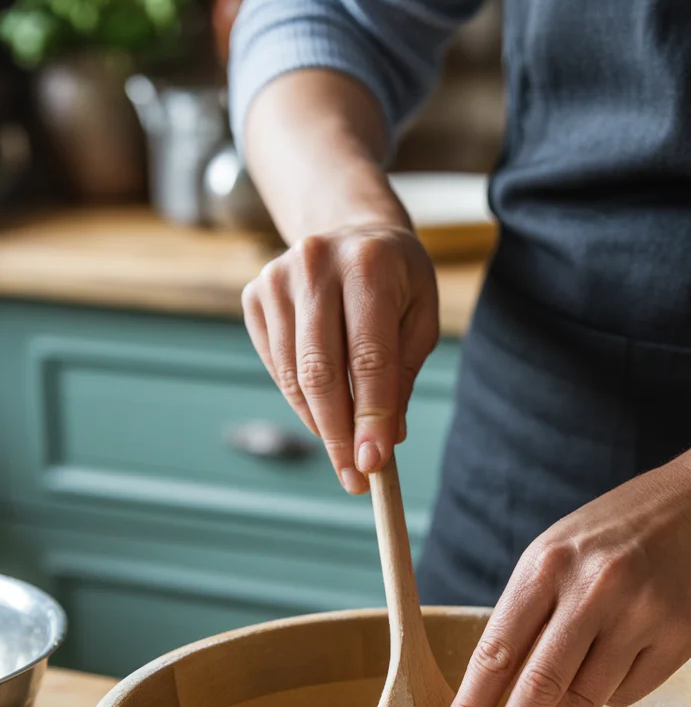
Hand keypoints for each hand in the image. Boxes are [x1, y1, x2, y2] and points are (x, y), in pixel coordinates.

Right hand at [241, 224, 438, 492]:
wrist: (352, 228)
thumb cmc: (396, 282)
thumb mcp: (420, 318)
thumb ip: (402, 376)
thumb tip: (385, 441)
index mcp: (369, 265)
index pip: (369, 357)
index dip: (370, 417)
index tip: (373, 466)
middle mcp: (316, 264)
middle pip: (321, 371)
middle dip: (339, 434)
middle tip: (354, 478)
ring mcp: (277, 278)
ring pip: (293, 375)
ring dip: (319, 424)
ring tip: (344, 453)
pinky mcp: (255, 295)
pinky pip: (274, 367)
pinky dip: (300, 401)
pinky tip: (323, 413)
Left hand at [438, 460, 690, 706]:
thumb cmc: (609, 539)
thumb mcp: (553, 557)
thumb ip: (523, 618)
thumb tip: (489, 698)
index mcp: (547, 566)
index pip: (497, 651)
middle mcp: (593, 589)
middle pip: (539, 687)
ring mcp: (640, 614)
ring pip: (585, 702)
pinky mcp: (679, 638)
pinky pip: (626, 695)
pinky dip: (605, 700)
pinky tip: (602, 682)